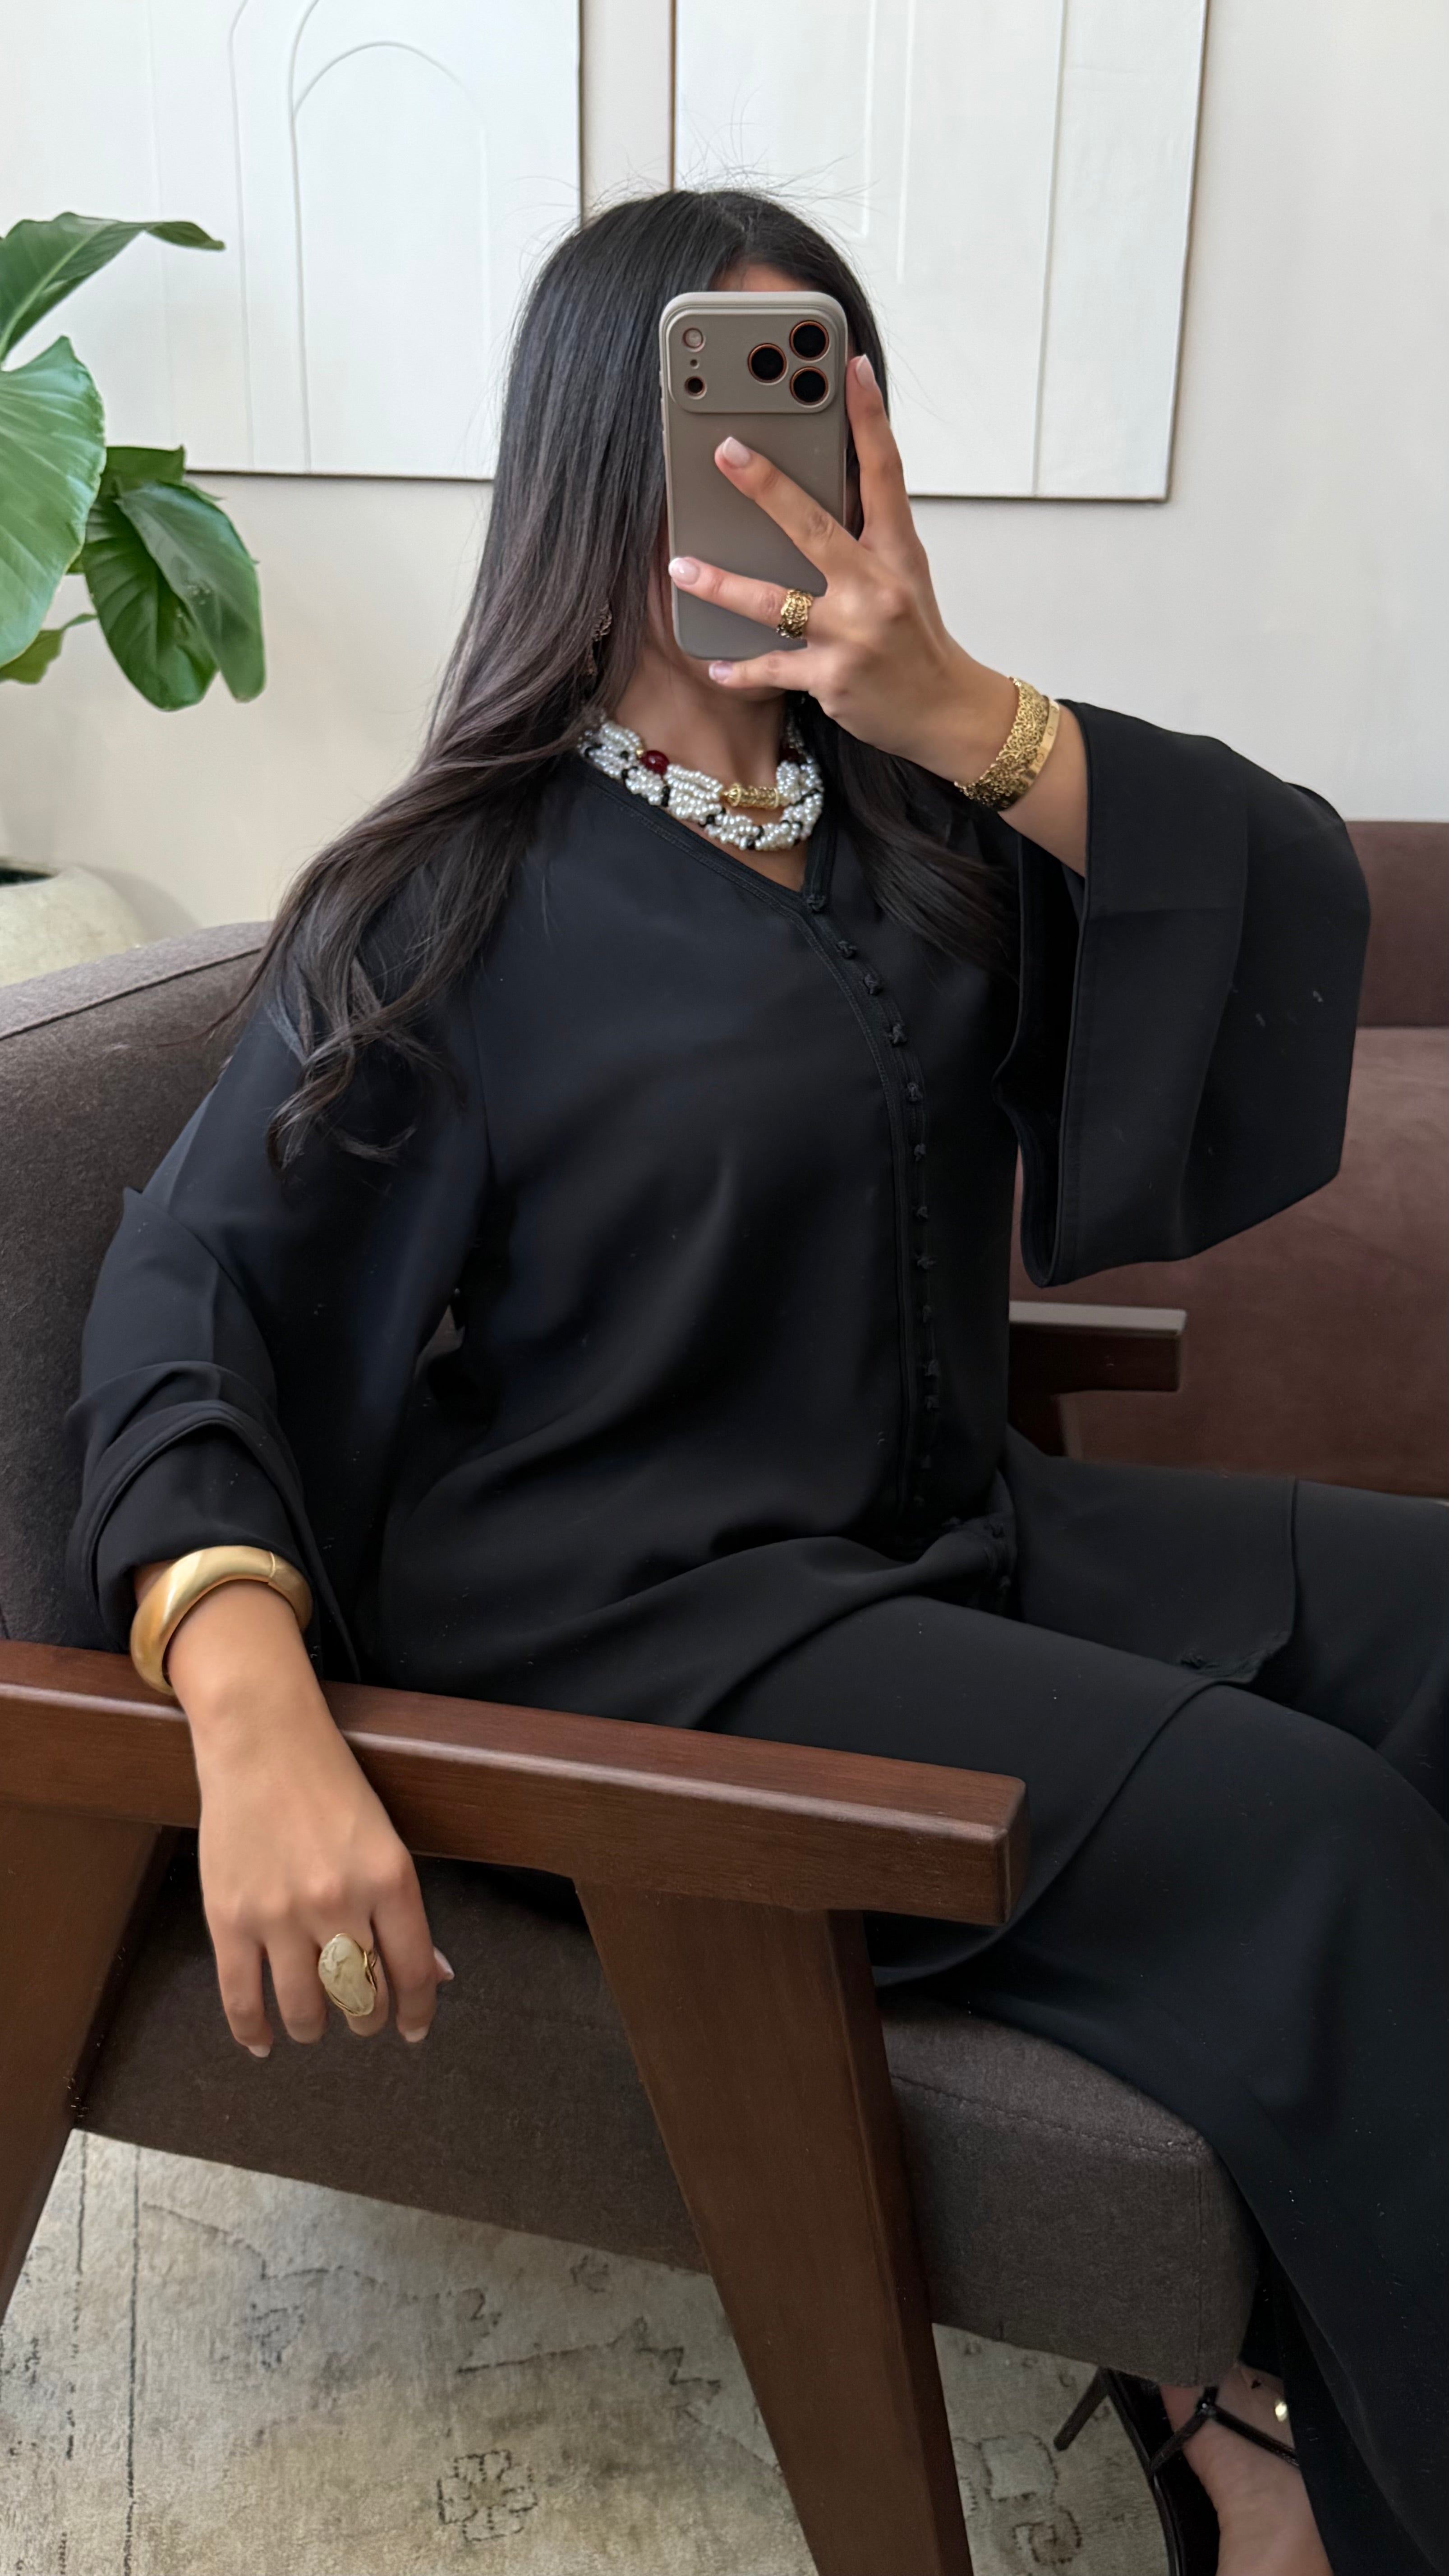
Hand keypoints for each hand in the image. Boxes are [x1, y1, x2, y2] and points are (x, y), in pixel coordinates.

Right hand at [155, 1575, 450, 2056]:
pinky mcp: (229, 1918)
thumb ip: (404, 1911)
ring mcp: (280, 1914)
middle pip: (361, 1996)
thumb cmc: (330, 1782)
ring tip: (315, 2022)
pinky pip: (242, 1997)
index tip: (412, 2030)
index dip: (416, 2011)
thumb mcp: (384, 1839)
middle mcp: (339, 1902)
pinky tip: (263, 2042)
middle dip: (365, 2017)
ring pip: (306, 2007)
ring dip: (315, 2025)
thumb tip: (435, 1977)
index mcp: (390, 1879)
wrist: (260, 1738)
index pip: (413, 1972)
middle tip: (360, 2015)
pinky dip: (253, 2030)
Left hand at [669, 355, 1012, 780]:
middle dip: (767, 487)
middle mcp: (877, 588)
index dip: (869, 418)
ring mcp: (853, 634)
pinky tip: (715, 665)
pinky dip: (741, 670)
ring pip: (776, 602)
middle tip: (726, 453)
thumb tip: (812, 494)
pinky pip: (773, 669)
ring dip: (723, 585)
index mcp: (898, 552)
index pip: (886, 473)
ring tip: (682, 566)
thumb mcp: (903, 575)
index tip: (850, 368)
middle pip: (815, 527)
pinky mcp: (833, 678)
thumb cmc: (915, 638)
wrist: (944, 711)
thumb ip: (864, 536)